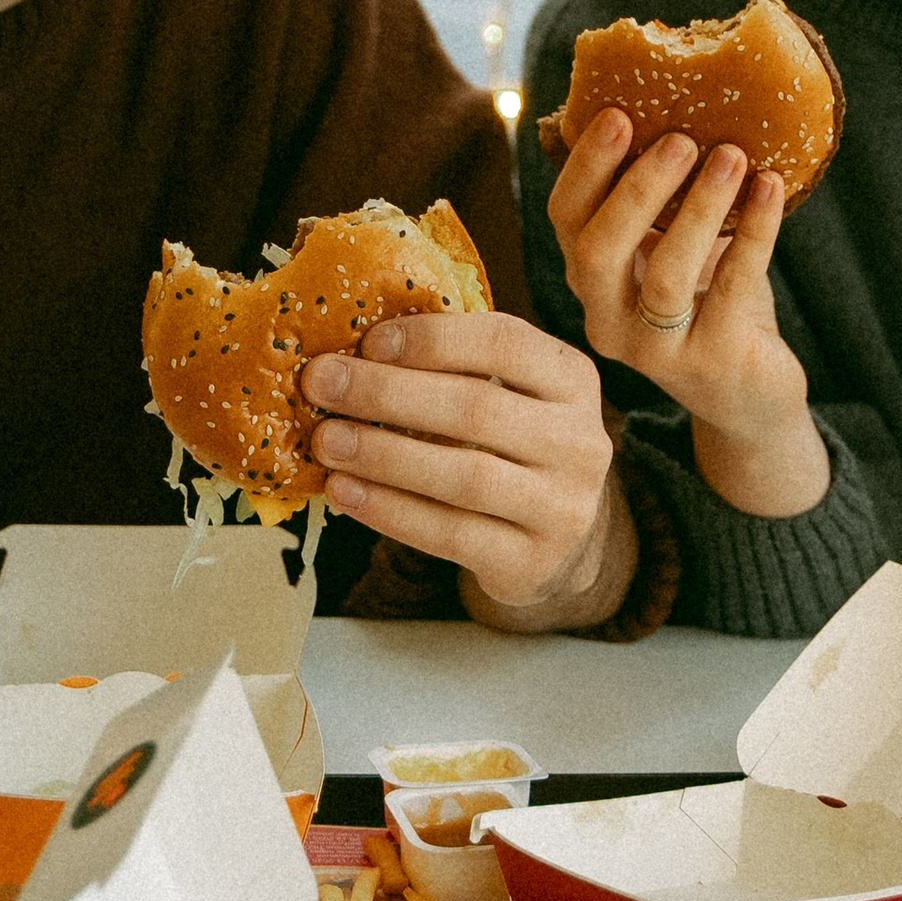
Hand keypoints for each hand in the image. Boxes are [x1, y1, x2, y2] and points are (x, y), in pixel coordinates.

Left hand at [300, 313, 617, 609]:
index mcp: (572, 379)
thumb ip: (452, 366)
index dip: (434, 339)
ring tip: (325, 442)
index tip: (368, 341)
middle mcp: (579, 441)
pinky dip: (389, 511)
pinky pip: (450, 534)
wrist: (557, 542)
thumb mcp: (507, 393)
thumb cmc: (510, 447)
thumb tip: (353, 349)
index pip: (506, 343)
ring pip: (463, 475)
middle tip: (322, 383)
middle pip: (477, 409)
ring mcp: (561, 507)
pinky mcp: (532, 561)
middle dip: (387, 394)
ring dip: (382, 455)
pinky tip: (345, 492)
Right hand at [548, 112, 830, 520]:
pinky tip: (772, 189)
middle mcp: (606, 320)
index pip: (565, 219)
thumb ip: (660, 197)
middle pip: (599, 251)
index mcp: (589, 280)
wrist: (750, 393)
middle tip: (681, 138)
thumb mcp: (673, 245)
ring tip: (733, 156)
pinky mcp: (712, 364)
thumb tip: (673, 97)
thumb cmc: (708, 299)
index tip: (618, 113)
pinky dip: (754, 234)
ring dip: (700, 209)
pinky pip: (730, 292)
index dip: (586, 167)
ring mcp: (656, 352)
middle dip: (637, 188)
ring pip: (664, 276)